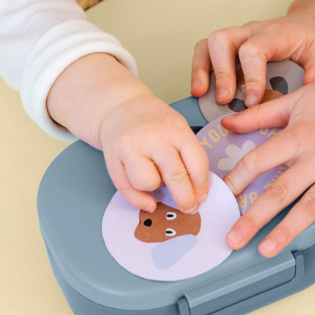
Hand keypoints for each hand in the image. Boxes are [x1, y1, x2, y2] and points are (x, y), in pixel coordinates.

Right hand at [99, 93, 209, 214]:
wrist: (120, 107)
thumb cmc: (155, 123)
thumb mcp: (178, 129)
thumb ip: (187, 156)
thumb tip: (195, 192)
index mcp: (176, 130)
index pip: (197, 162)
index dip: (201, 185)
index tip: (201, 196)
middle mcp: (153, 138)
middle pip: (175, 176)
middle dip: (185, 198)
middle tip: (189, 208)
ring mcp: (131, 148)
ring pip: (147, 183)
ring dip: (156, 189)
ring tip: (157, 181)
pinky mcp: (112, 158)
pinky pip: (126, 188)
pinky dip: (139, 200)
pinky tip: (149, 201)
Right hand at [191, 8, 314, 108]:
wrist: (311, 22)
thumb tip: (306, 92)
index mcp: (274, 33)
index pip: (253, 50)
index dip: (250, 76)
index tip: (253, 101)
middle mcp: (251, 31)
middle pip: (222, 41)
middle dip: (220, 73)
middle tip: (225, 100)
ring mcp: (237, 37)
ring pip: (208, 44)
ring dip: (201, 69)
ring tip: (201, 95)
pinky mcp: (230, 46)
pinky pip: (205, 51)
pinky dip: (199, 69)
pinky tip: (201, 91)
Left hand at [219, 58, 314, 260]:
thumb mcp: (299, 98)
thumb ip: (261, 113)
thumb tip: (227, 122)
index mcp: (300, 135)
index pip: (260, 161)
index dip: (237, 180)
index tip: (220, 197)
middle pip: (281, 190)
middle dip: (254, 217)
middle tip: (233, 238)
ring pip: (313, 205)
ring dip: (289, 229)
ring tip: (268, 249)